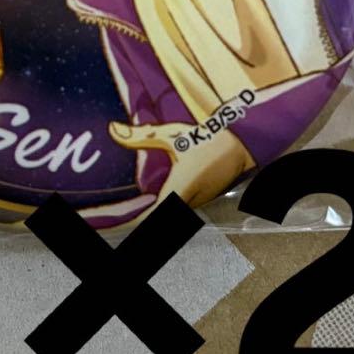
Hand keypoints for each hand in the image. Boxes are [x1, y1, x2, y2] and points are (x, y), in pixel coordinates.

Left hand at [108, 120, 255, 210]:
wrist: (244, 140)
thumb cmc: (209, 137)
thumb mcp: (172, 134)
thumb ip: (141, 136)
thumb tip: (112, 130)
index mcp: (179, 190)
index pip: (149, 219)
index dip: (126, 223)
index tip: (109, 223)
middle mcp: (188, 202)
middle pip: (155, 222)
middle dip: (132, 220)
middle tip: (108, 215)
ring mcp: (196, 203)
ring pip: (167, 217)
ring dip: (147, 215)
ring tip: (122, 212)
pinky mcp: (201, 199)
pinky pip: (176, 210)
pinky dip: (160, 210)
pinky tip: (147, 203)